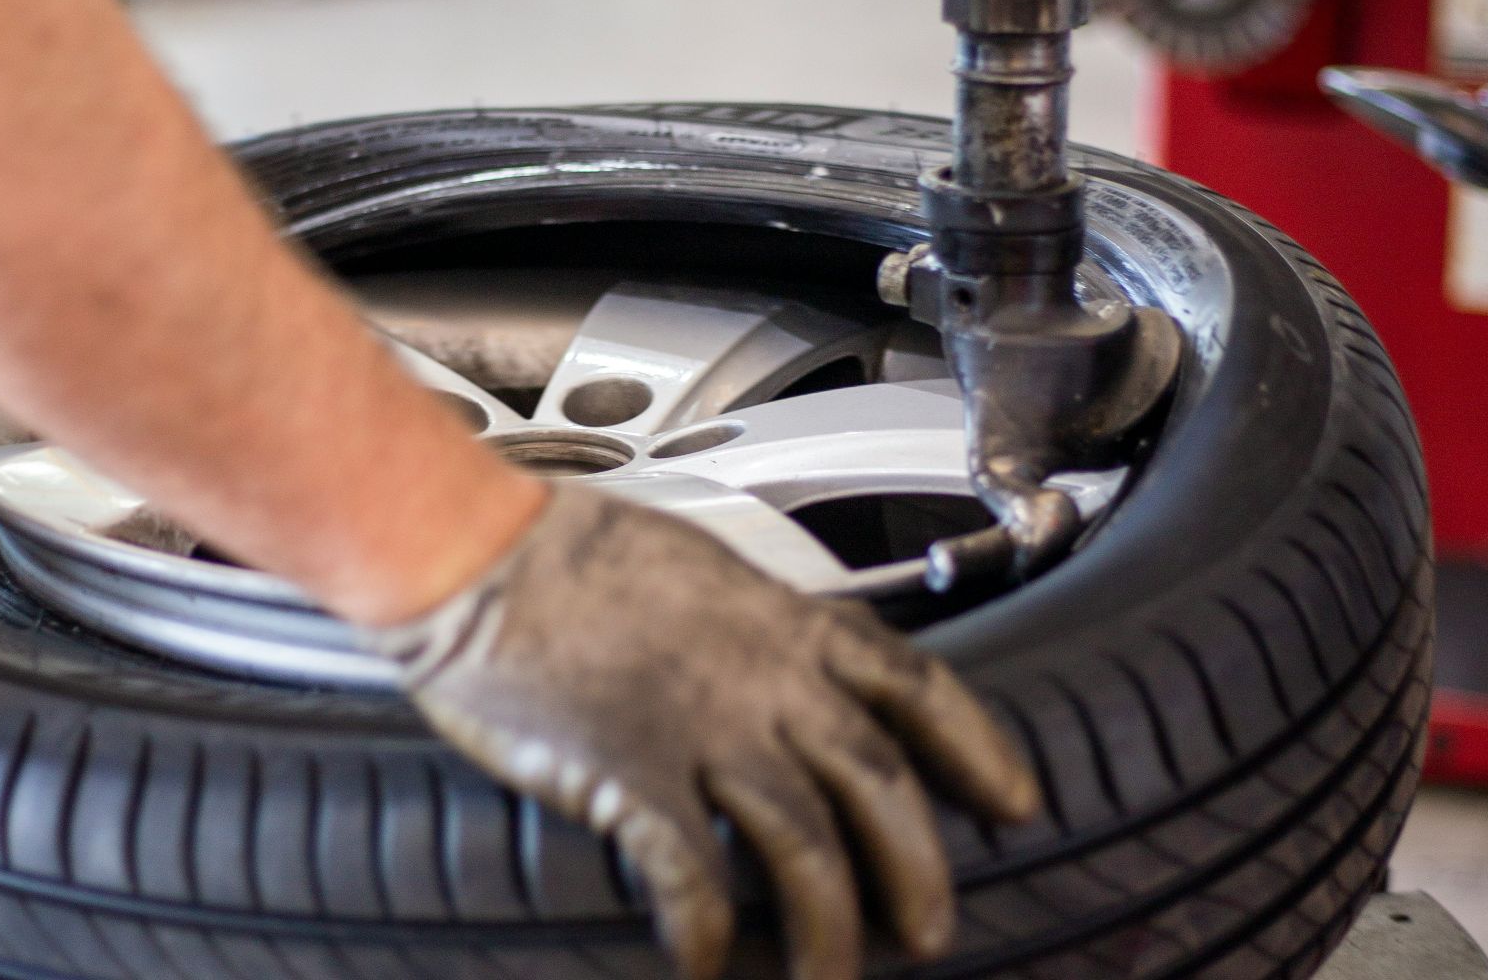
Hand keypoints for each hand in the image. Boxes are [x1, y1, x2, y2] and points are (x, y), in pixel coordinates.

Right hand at [366, 486, 1039, 979]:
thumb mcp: (699, 568)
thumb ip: (757, 627)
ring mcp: (699, 729)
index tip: (1012, 800)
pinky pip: (693, 877)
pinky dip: (708, 936)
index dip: (977, 749)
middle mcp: (760, 678)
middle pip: (878, 785)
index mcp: (783, 621)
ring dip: (826, 928)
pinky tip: (706, 967)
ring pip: (804, 847)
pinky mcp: (629, 776)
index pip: (917, 684)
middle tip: (930, 932)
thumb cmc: (569, 553)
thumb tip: (790, 668)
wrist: (475, 550)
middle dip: (917, 869)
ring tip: (829, 978)